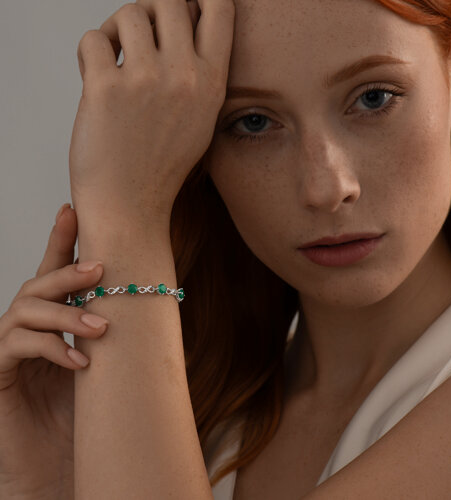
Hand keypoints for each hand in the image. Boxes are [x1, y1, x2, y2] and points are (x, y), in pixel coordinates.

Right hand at [0, 205, 107, 497]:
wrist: (64, 468)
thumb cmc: (89, 414)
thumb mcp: (110, 364)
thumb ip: (118, 332)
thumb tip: (157, 302)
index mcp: (55, 321)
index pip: (55, 273)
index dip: (60, 240)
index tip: (72, 209)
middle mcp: (29, 329)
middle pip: (38, 284)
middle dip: (66, 271)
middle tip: (98, 268)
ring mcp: (10, 351)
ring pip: (25, 309)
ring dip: (64, 313)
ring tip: (99, 328)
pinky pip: (16, 347)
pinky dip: (50, 348)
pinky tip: (80, 362)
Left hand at [69, 0, 234, 226]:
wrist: (131, 203)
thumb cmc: (161, 164)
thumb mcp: (199, 119)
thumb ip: (198, 71)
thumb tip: (182, 20)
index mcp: (211, 84)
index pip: (218, 7)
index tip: (182, 10)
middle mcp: (183, 77)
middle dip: (152, 12)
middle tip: (141, 38)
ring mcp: (145, 81)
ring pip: (129, 13)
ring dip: (117, 31)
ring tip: (115, 58)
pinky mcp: (105, 89)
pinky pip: (93, 39)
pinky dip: (91, 52)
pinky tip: (96, 75)